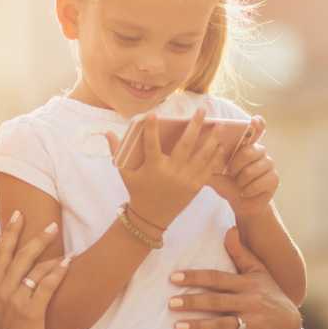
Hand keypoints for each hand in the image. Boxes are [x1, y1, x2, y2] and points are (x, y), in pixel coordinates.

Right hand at [0, 212, 69, 328]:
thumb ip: (6, 289)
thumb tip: (21, 270)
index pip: (1, 253)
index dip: (10, 232)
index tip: (17, 214)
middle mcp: (1, 291)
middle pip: (19, 255)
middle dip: (35, 237)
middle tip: (51, 225)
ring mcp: (14, 301)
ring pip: (34, 268)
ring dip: (52, 255)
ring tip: (66, 247)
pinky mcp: (30, 313)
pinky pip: (46, 286)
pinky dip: (58, 272)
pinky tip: (68, 263)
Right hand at [105, 109, 223, 229]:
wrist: (151, 218)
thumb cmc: (137, 191)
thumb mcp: (125, 173)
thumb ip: (117, 151)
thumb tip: (107, 132)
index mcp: (153, 167)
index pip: (151, 143)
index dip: (151, 128)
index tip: (153, 113)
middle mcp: (171, 172)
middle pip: (186, 144)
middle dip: (195, 125)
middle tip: (202, 111)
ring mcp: (185, 179)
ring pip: (202, 155)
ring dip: (212, 139)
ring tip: (220, 125)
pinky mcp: (195, 187)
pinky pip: (208, 169)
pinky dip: (215, 156)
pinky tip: (220, 145)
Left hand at [168, 227, 300, 328]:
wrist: (292, 327)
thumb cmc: (270, 295)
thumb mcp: (259, 272)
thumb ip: (241, 253)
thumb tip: (229, 229)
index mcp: (246, 284)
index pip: (217, 278)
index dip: (195, 277)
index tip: (173, 277)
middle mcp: (249, 302)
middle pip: (216, 301)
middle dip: (192, 302)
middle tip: (170, 303)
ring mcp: (252, 323)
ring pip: (222, 325)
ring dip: (199, 327)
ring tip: (177, 327)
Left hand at [208, 116, 278, 217]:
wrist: (241, 203)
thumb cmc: (227, 184)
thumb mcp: (214, 173)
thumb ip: (207, 161)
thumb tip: (193, 151)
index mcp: (245, 145)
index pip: (256, 129)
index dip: (257, 124)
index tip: (254, 120)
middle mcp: (259, 151)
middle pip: (248, 152)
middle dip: (235, 167)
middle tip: (231, 174)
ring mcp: (269, 164)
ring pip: (252, 170)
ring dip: (241, 181)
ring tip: (239, 185)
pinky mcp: (274, 178)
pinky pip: (260, 182)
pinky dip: (249, 190)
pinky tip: (246, 192)